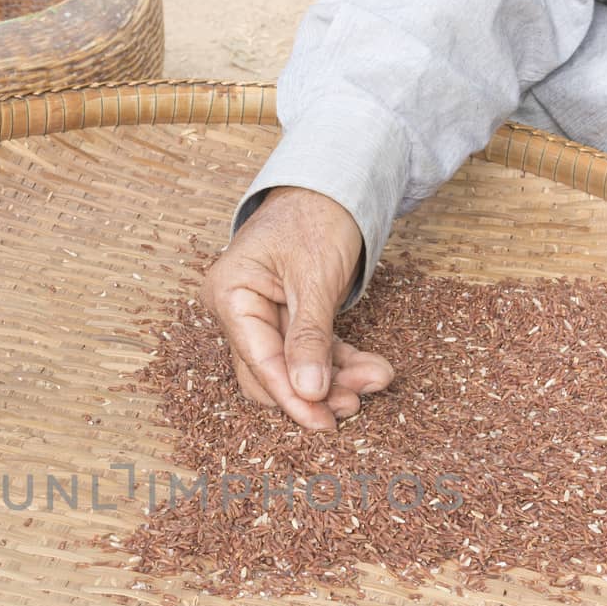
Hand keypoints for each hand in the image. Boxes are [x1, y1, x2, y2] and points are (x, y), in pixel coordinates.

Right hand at [200, 186, 394, 429]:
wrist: (334, 182)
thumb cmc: (316, 215)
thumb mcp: (315, 277)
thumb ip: (309, 337)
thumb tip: (308, 393)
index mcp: (230, 294)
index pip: (258, 361)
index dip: (291, 396)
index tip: (323, 422)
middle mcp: (240, 309)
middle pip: (271, 373)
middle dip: (315, 392)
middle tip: (355, 403)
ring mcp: (264, 316)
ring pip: (295, 368)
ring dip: (335, 380)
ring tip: (376, 380)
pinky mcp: (291, 317)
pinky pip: (313, 353)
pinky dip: (340, 363)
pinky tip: (371, 370)